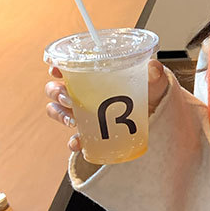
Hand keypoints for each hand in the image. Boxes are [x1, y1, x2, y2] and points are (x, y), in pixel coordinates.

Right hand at [44, 59, 169, 151]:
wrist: (154, 122)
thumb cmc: (148, 97)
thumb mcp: (153, 85)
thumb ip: (154, 76)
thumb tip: (153, 69)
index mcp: (92, 77)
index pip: (66, 68)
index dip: (57, 67)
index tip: (56, 69)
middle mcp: (82, 94)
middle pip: (55, 90)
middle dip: (56, 92)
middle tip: (69, 98)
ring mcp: (83, 115)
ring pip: (57, 111)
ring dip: (60, 114)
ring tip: (73, 120)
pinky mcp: (89, 136)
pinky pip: (74, 139)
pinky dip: (74, 142)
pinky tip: (78, 143)